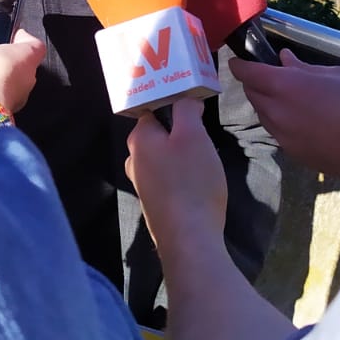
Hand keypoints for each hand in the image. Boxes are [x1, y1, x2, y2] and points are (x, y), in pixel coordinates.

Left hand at [126, 98, 227, 246]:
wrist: (189, 239)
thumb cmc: (191, 182)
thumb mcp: (194, 135)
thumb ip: (186, 109)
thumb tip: (184, 101)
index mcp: (139, 139)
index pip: (155, 110)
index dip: (178, 108)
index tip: (199, 115)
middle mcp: (134, 160)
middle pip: (160, 135)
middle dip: (182, 135)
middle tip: (205, 142)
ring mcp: (142, 185)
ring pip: (164, 158)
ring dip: (183, 158)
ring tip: (204, 166)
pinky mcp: (154, 204)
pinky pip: (168, 180)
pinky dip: (182, 178)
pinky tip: (197, 187)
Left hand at [229, 49, 339, 183]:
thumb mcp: (336, 75)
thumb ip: (304, 68)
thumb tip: (285, 60)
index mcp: (286, 87)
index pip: (248, 74)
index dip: (240, 65)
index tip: (240, 61)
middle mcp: (277, 112)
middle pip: (252, 94)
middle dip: (256, 82)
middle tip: (272, 75)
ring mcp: (282, 136)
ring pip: (263, 114)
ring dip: (268, 103)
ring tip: (291, 97)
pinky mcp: (291, 153)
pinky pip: (277, 131)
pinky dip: (281, 120)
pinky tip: (302, 118)